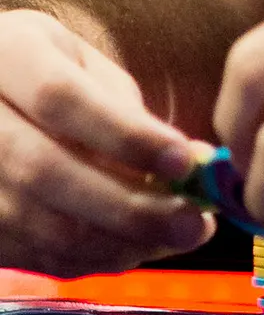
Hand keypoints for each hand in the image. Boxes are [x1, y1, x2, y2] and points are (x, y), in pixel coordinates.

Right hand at [0, 7, 209, 273]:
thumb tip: (190, 163)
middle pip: (45, 172)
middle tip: (193, 222)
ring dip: (119, 242)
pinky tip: (137, 245)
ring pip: (39, 225)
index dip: (124, 135)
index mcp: (6, 56)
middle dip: (129, 207)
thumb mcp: (77, 59)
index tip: (185, 161)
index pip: (61, 99)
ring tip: (177, 236)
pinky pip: (34, 255)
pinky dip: (93, 259)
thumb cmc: (40, 71)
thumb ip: (123, 105)